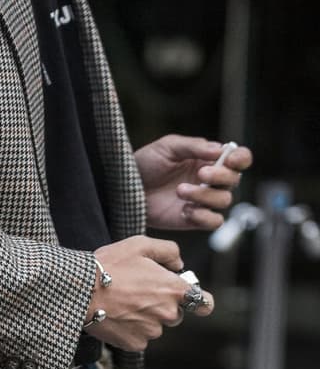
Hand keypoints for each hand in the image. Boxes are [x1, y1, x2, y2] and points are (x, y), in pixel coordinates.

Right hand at [87, 235, 213, 352]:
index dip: (201, 302)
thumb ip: (168, 251)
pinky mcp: (135, 344)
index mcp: (174, 289)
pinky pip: (139, 338)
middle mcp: (167, 314)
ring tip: (124, 304)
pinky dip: (131, 330)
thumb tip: (179, 265)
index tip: (195, 301)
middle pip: (175, 315)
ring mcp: (151, 331)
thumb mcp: (141, 245)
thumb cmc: (109, 266)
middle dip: (163, 306)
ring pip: (156, 327)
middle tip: (141, 294)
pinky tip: (118, 316)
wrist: (81, 292)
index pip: (204, 303)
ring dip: (146, 318)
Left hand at [135, 135, 252, 230]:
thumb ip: (194, 146)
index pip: (239, 159)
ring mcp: (204, 201)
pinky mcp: (194, 220)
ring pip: (224, 201)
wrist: (127, 188)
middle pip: (234, 181)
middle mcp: (211, 181)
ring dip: (206, 196)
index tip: (230, 160)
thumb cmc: (147, 163)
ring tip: (180, 191)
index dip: (241, 159)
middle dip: (220, 177)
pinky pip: (214, 222)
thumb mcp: (168, 147)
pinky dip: (204, 216)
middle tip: (199, 174)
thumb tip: (219, 150)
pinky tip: (185, 210)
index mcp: (210, 159)